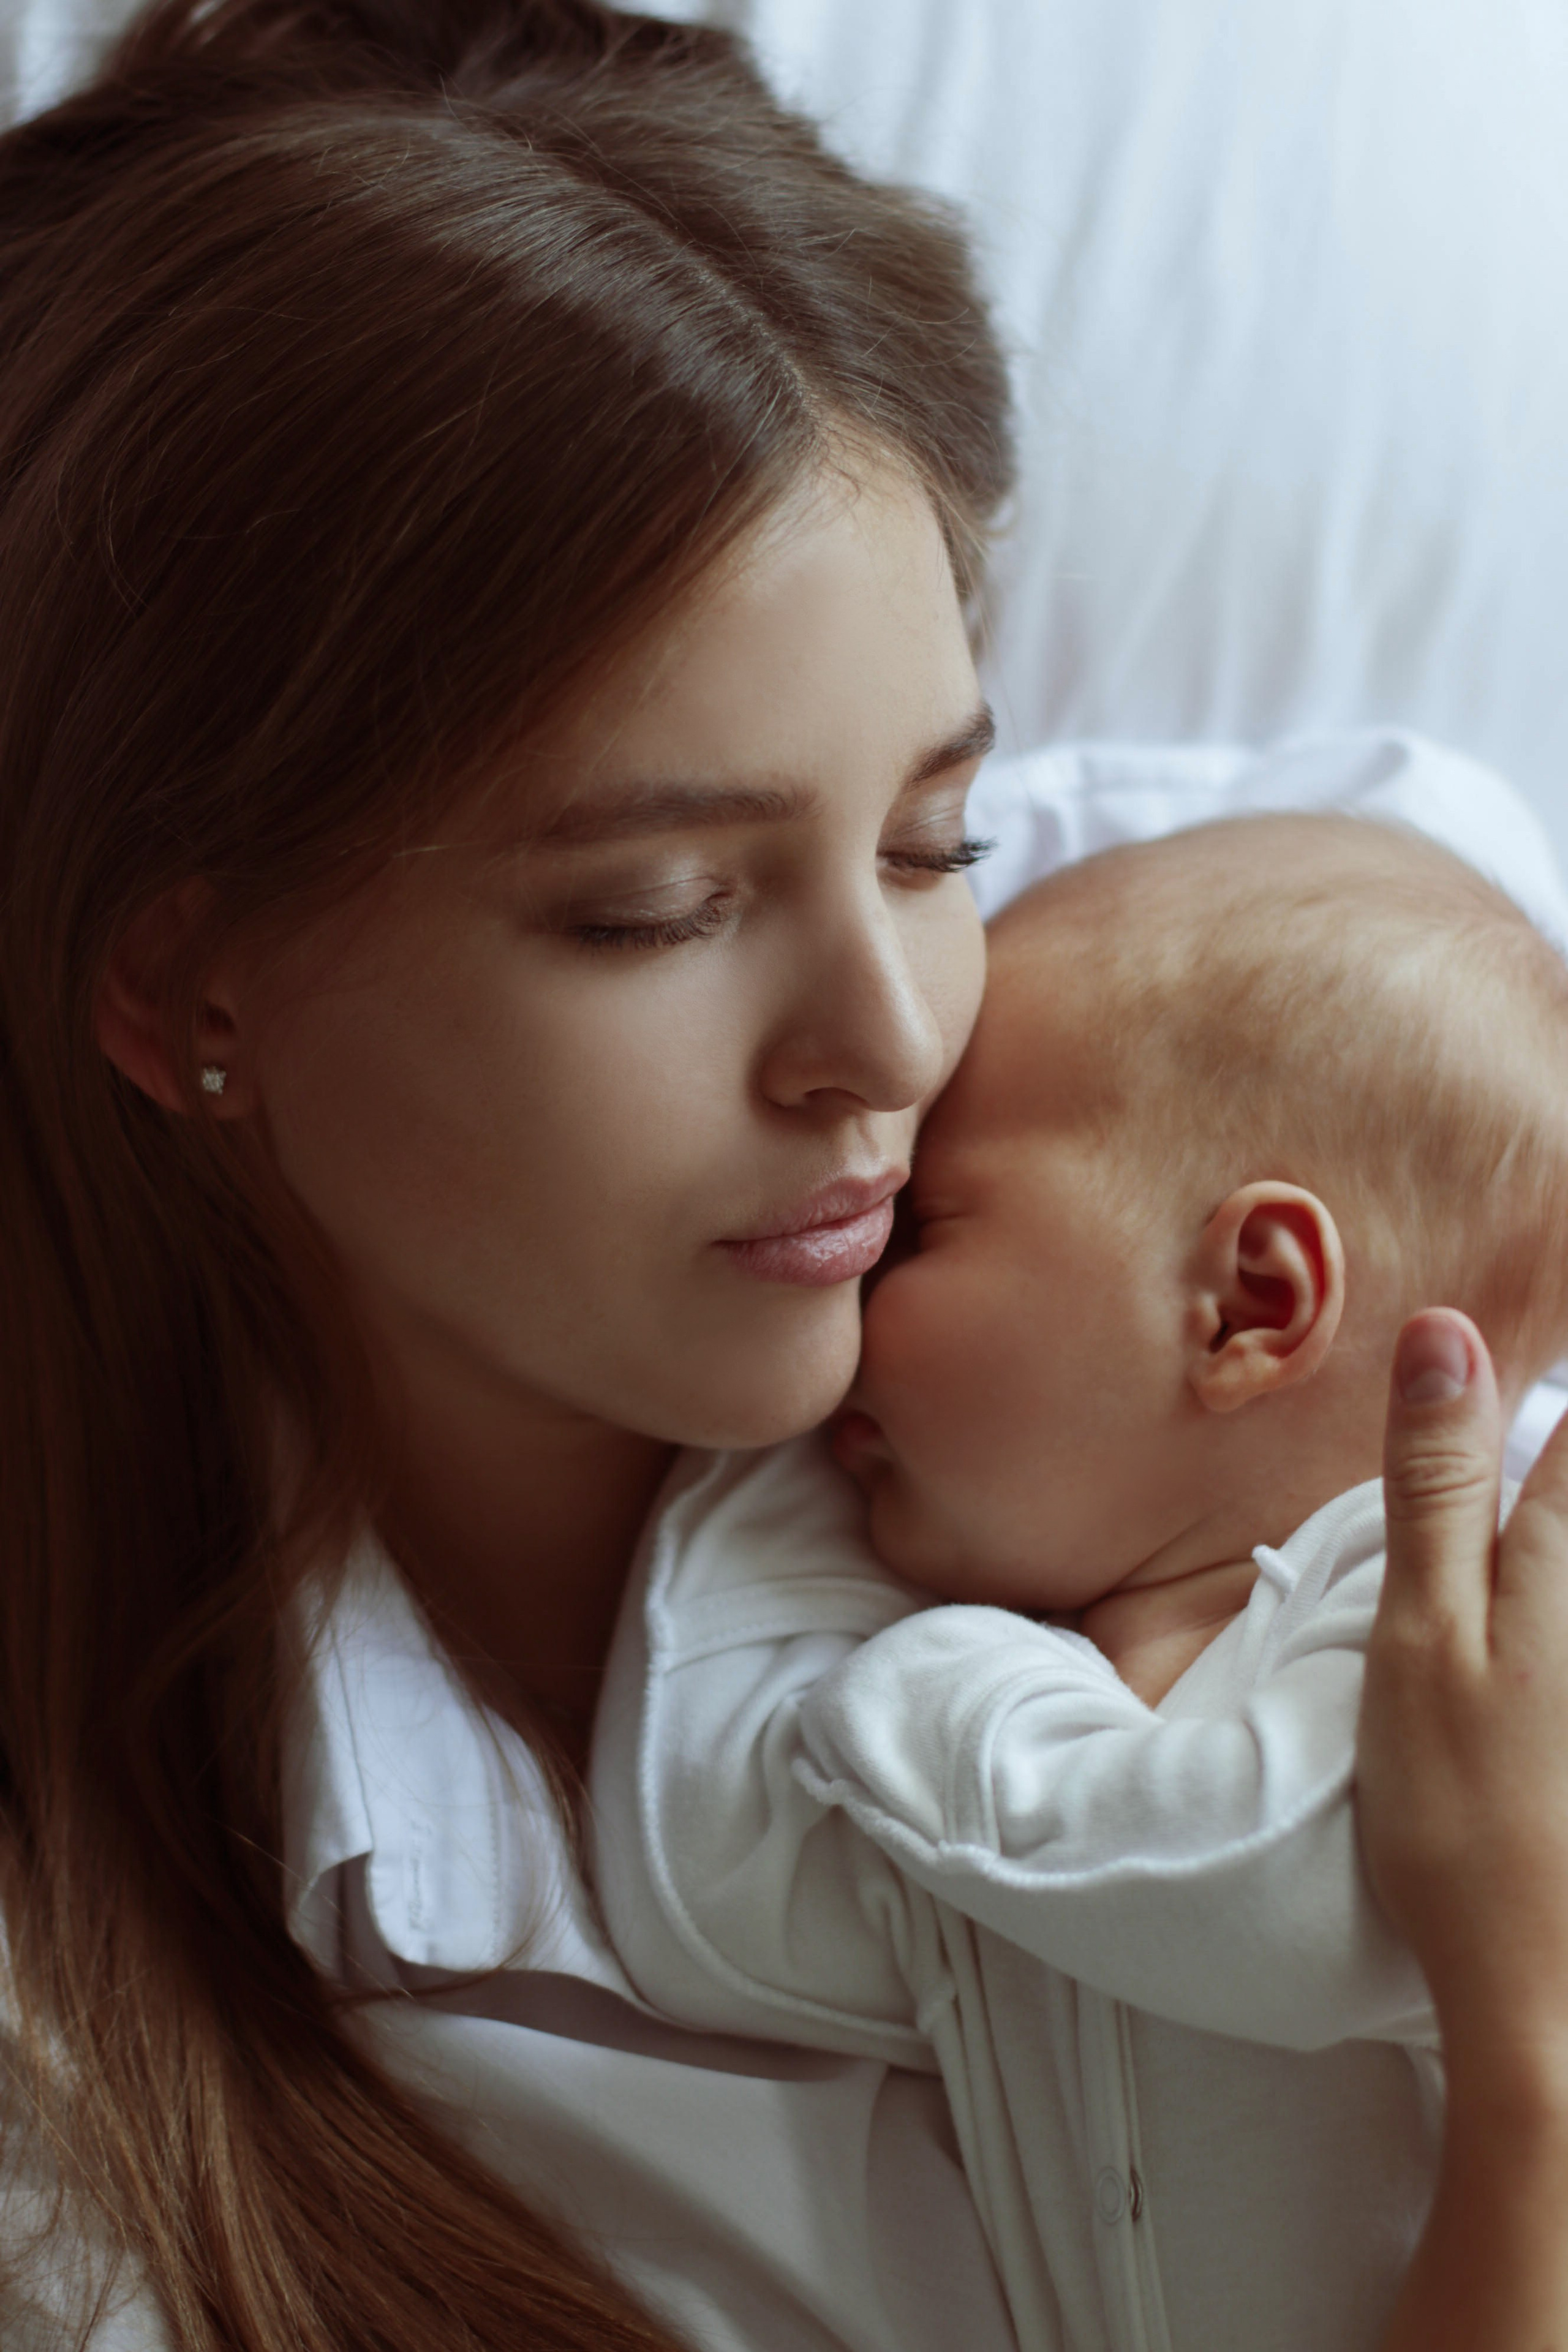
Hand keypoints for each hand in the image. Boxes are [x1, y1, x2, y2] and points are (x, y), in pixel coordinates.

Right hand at [1359, 1309, 1567, 2104]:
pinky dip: (1543, 1537)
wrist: (1555, 1993)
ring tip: (1529, 1442)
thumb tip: (1447, 1333)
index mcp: (1567, 1550)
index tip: (1561, 1219)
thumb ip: (1437, 1483)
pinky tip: (1517, 1534)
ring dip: (1555, 1467)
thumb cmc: (1464, 1814)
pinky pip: (1564, 1595)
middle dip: (1562, 1411)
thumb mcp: (1421, 1635)